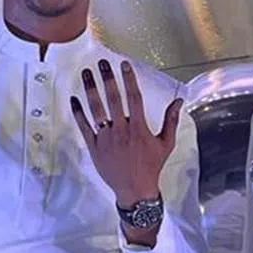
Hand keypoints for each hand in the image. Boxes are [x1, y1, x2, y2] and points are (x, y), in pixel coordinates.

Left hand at [70, 59, 182, 207]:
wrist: (135, 190)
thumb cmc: (151, 166)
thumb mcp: (166, 144)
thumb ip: (171, 120)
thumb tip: (179, 101)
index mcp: (139, 128)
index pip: (134, 97)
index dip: (129, 79)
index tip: (124, 64)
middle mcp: (121, 130)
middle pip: (113, 99)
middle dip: (107, 78)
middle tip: (101, 62)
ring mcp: (106, 138)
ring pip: (96, 109)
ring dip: (90, 89)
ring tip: (85, 73)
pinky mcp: (94, 147)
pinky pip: (84, 127)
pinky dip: (78, 112)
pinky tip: (74, 98)